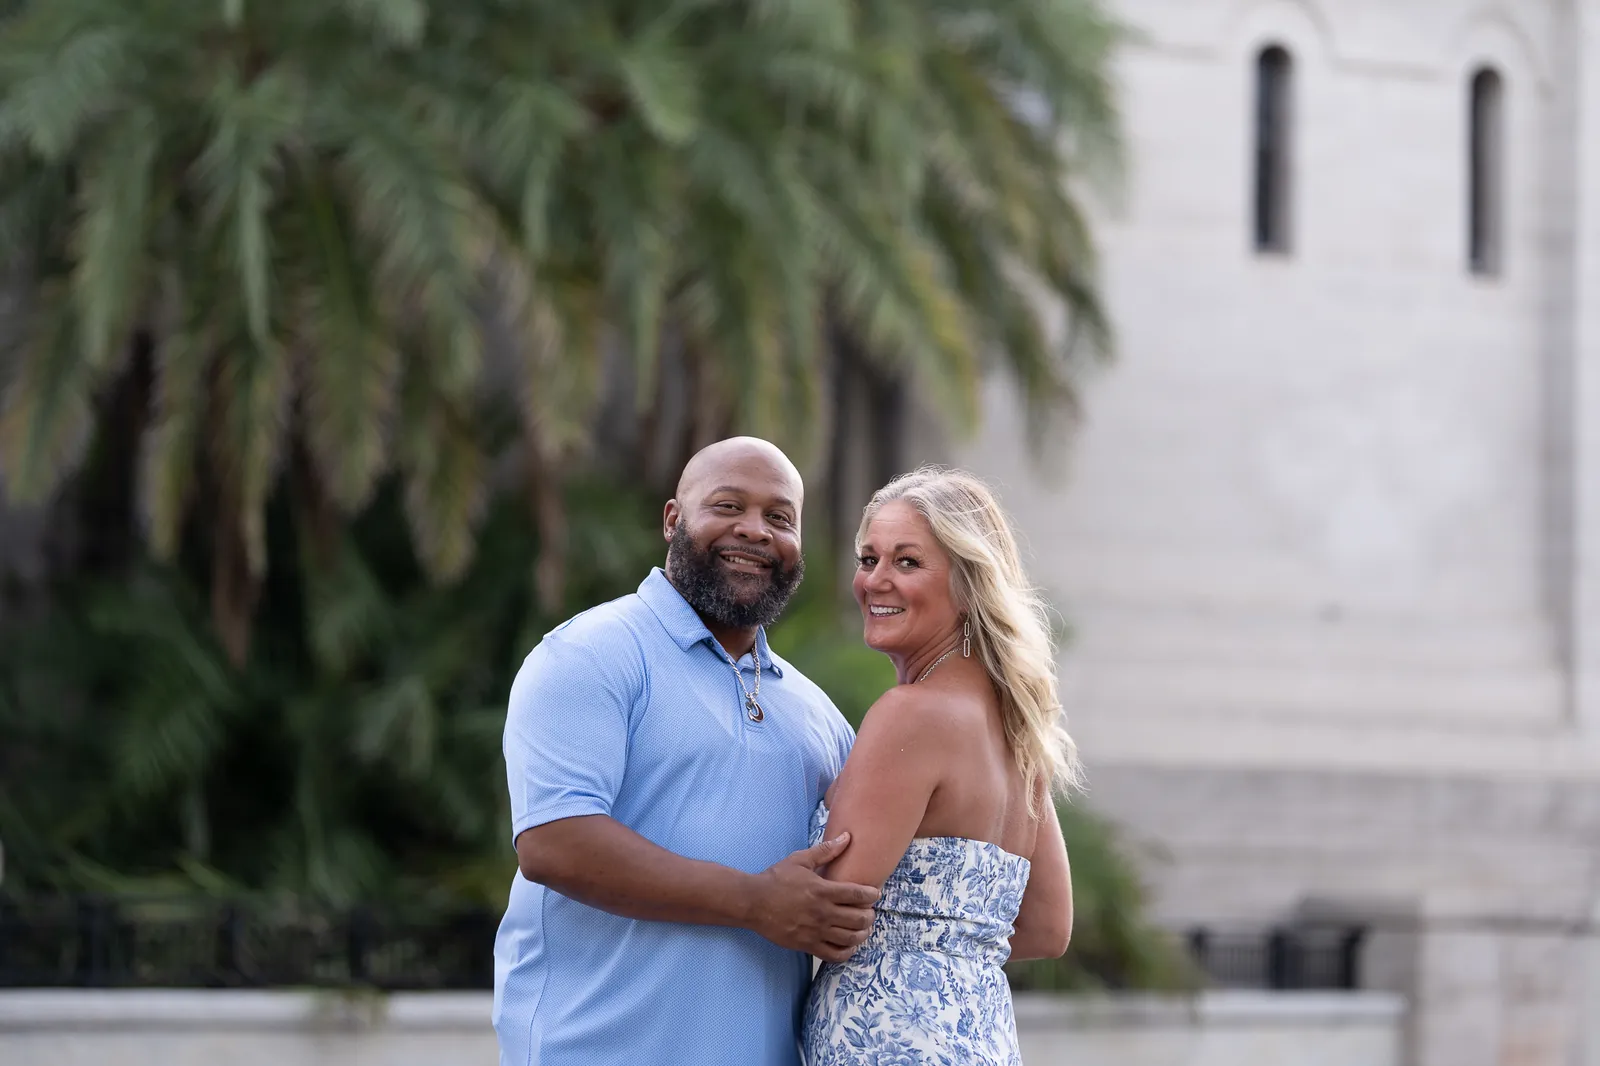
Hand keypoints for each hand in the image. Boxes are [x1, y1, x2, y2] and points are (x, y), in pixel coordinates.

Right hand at [748, 834, 879, 961]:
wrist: (753, 902)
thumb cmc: (776, 879)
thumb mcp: (800, 860)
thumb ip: (826, 850)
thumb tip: (846, 837)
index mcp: (822, 890)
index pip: (857, 894)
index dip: (871, 894)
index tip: (874, 893)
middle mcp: (822, 912)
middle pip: (859, 918)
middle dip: (870, 915)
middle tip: (869, 911)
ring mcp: (815, 931)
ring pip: (850, 938)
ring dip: (862, 933)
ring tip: (863, 928)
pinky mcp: (807, 945)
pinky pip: (835, 955)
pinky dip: (847, 951)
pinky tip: (849, 944)